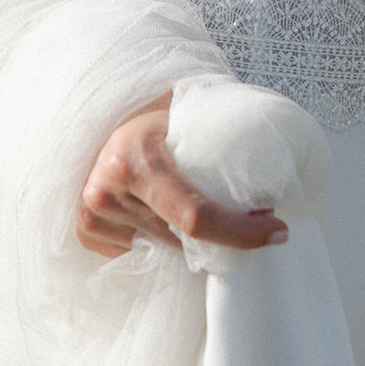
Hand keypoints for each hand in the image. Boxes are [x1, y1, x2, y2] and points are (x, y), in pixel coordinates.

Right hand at [77, 93, 288, 258]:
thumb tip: (277, 176)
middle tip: (254, 222)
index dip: (240, 232)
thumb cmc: (157, 114)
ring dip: (191, 242)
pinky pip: (140, 253)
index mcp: (135, 160)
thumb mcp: (187, 116)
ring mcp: (92, 216)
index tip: (278, 231)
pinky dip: (162, 241)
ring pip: (164, 250)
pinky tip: (166, 216)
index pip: (195, 216)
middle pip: (183, 239)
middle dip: (223, 237)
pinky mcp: (86, 232)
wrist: (106, 113)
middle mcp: (107, 192)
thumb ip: (222, 139)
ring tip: (208, 218)